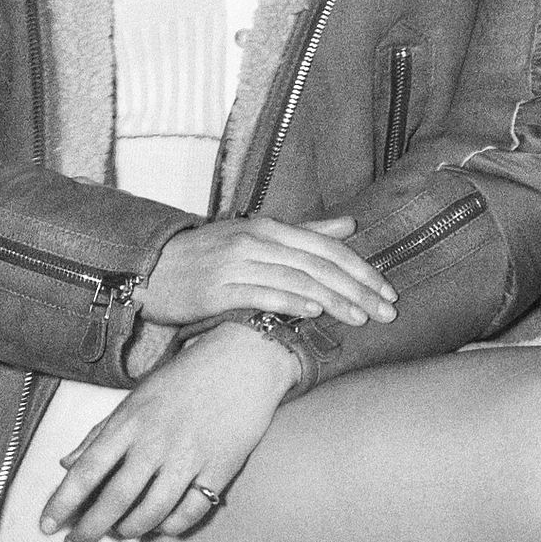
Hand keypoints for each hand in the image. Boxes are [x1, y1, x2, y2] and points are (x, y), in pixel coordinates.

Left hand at [45, 326, 296, 541]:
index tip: (46, 525)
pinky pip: (191, 512)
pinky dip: (172, 526)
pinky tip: (162, 526)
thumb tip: (66, 463)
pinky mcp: (219, 469)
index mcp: (129, 421)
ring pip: (152, 511)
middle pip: (115, 498)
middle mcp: (155, 442)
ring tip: (121, 532)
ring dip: (131, 528)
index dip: (63, 501)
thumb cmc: (184, 378)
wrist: (243, 360)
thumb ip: (100, 431)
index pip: (87, 469)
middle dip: (89, 529)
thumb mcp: (136, 397)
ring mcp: (189, 457)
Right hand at [135, 215, 396, 330]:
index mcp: (268, 227)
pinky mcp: (217, 290)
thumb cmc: (210, 255)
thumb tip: (350, 224)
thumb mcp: (258, 236)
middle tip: (388, 311)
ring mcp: (236, 265)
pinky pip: (260, 295)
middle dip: (358, 289)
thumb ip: (305, 231)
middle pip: (318, 265)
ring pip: (296, 281)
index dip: (361, 269)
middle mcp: (256, 242)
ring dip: (333, 300)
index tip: (388, 290)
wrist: (152, 269)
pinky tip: (313, 313)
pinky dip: (289, 302)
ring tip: (362, 317)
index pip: (326, 248)